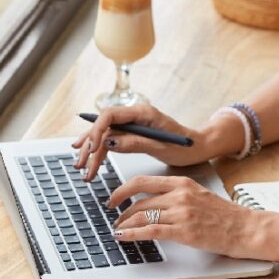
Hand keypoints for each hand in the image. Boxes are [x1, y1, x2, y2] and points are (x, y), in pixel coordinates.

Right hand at [71, 104, 238, 181]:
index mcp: (143, 112)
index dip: (97, 131)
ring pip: (104, 133)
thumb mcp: (161, 147)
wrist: (198, 146)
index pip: (110, 115)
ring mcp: (132, 123)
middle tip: (82, 165)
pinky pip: (111, 138)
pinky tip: (88, 155)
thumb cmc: (184, 146)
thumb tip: (110, 142)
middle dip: (90, 145)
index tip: (91, 149)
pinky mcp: (132, 132)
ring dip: (91, 149)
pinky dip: (99, 149)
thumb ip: (135, 143)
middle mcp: (135, 115)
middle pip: (104, 125)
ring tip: (81, 166)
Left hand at [107, 175, 260, 258]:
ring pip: (141, 215)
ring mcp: (181, 212)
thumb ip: (177, 195)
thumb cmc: (225, 215)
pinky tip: (122, 236)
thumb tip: (153, 202)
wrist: (246, 228)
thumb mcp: (199, 195)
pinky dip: (131, 233)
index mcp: (182, 182)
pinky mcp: (183, 231)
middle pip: (139, 201)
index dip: (122, 189)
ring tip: (118, 230)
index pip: (143, 181)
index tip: (113, 197)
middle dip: (121, 211)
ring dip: (124, 224)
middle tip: (114, 218)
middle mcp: (179, 194)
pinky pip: (149, 230)